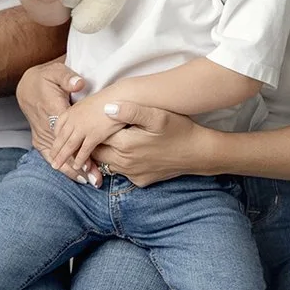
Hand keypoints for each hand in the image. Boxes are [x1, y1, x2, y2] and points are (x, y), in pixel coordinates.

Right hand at [19, 62, 96, 182]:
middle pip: (64, 149)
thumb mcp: (56, 72)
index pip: (67, 133)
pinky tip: (77, 177)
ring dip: (73, 170)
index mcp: (51, 109)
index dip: (79, 148)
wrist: (27, 86)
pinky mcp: (40, 140)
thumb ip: (68, 78)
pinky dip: (63, 167)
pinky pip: (51, 156)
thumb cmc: (46, 78)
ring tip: (90, 181)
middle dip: (79, 165)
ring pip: (58, 156)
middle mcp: (45, 125)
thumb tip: (78, 84)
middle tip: (95, 178)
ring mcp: (41, 134)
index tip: (92, 160)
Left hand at [49, 92, 127, 180]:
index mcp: (72, 110)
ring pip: (69, 146)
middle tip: (51, 160)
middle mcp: (74, 119)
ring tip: (57, 166)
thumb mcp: (89, 103)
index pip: (58, 126)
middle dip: (55, 150)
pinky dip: (80, 159)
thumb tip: (81, 120)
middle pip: (61, 137)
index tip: (55, 144)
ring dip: (62, 157)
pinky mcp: (94, 135)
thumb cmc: (108, 100)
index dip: (56, 137)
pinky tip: (77, 166)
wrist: (120, 97)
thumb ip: (82, 113)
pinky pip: (84, 150)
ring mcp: (83, 127)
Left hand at [88, 101, 213, 186]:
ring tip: (108, 139)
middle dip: (93, 142)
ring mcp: (132, 173)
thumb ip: (131, 111)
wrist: (198, 153)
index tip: (91, 119)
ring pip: (107, 164)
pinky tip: (126, 151)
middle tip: (94, 129)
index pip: (95, 137)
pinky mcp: (139, 180)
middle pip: (97, 153)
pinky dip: (118, 163)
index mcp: (125, 144)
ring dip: (104, 153)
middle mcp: (124, 162)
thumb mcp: (157, 115)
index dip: (91, 128)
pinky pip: (121, 172)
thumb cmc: (178, 129)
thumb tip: (106, 108)